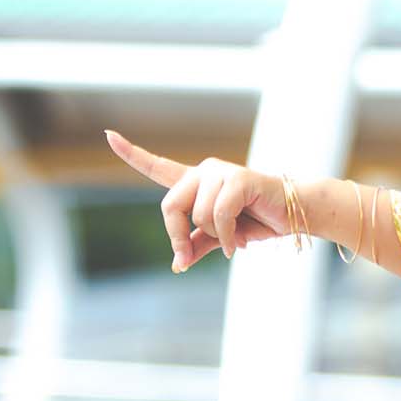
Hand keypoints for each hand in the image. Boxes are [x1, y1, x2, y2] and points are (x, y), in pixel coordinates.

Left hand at [104, 129, 285, 270]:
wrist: (291, 216)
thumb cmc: (256, 222)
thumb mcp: (218, 238)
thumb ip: (195, 246)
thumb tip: (177, 265)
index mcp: (194, 183)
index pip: (157, 167)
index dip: (131, 153)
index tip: (108, 135)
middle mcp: (203, 172)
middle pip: (170, 206)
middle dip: (179, 237)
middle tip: (192, 255)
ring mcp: (221, 172)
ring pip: (198, 215)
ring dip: (216, 236)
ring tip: (235, 237)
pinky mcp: (239, 178)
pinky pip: (219, 214)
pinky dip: (228, 237)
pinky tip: (239, 243)